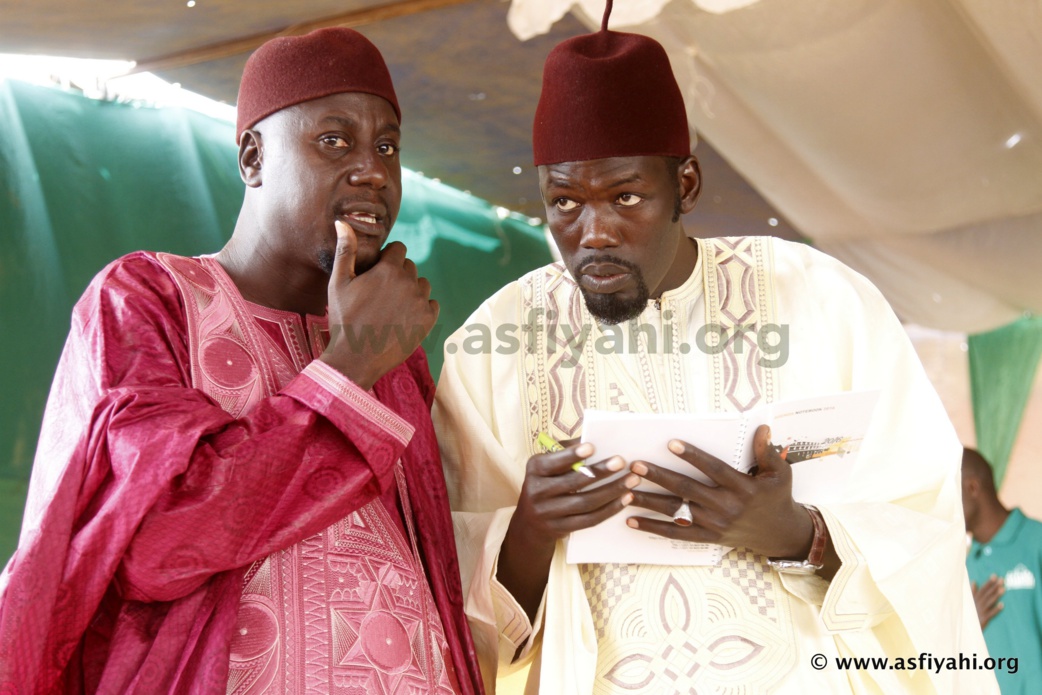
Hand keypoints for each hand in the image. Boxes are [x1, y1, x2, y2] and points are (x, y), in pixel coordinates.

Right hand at [321, 220, 438, 388]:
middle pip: (410, 266)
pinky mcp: (428, 321)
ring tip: (392, 306)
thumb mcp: (338, 283)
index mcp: (388, 270)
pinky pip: (432, 304)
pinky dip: (422, 308)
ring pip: (422, 285)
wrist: (355, 359)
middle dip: (398, 274)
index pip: (399, 249)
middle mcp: (409, 282)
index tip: (377, 272)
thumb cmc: (343, 320)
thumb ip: (345, 250)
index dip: (388, 258)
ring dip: (411, 290)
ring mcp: (421, 302)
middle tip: (381, 294)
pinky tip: (404, 317)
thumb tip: (342, 222)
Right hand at [498, 440, 637, 619]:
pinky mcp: (560, 529)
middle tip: (621, 462)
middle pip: (573, 483)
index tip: (592, 447)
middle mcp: (537, 491)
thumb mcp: (546, 466)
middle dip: (600, 472)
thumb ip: (565, 452)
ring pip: (585, 503)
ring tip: (631, 480)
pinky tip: (625, 499)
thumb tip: (590, 437)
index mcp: (534, 470)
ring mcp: (548, 513)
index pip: (553, 463)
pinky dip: (609, 509)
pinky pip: (589, 520)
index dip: (571, 455)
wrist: (529, 523)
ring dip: (612, 491)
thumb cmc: (546, 483)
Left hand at [624, 425, 812, 558]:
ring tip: (625, 491)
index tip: (671, 443)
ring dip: (649, 501)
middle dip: (659, 477)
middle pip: (687, 489)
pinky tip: (630, 520)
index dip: (693, 456)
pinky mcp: (707, 537)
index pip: (714, 469)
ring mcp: (715, 524)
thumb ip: (767, 452)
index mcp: (743, 488)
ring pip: (676, 512)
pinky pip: (676, 534)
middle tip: (635, 466)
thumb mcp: (780, 474)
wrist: (779, 534)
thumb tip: (762, 428)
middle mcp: (726, 507)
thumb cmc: (777, 497)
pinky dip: (652, 528)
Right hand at [972, 575, 1003, 628]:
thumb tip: (974, 582)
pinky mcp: (984, 618)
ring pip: (990, 601)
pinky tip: (1002, 605)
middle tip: (1002, 580)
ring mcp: (981, 610)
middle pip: (987, 593)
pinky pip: (991, 613)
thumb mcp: (967, 600)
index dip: (989, 582)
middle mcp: (978, 603)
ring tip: (1003, 589)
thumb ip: (971, 592)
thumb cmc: (967, 612)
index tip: (995, 576)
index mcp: (974, 598)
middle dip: (994, 586)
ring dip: (996, 595)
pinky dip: (996, 609)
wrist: (965, 626)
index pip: (983, 588)